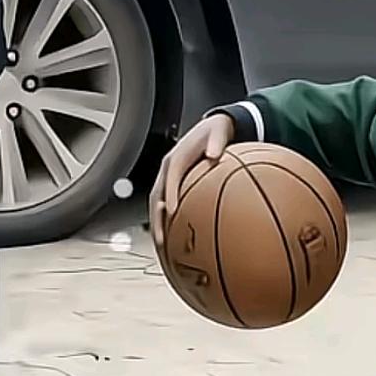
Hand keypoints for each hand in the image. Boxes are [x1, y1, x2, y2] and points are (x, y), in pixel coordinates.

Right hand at [149, 113, 233, 246]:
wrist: (212, 129)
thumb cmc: (217, 132)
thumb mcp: (219, 130)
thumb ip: (217, 141)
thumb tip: (215, 154)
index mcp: (177, 158)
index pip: (170, 179)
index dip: (169, 194)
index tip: (170, 211)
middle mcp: (168, 170)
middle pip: (155, 197)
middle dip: (156, 219)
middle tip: (160, 240)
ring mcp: (169, 179)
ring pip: (157, 205)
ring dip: (158, 225)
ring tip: (163, 247)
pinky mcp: (174, 186)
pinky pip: (167, 206)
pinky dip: (168, 222)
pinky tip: (176, 241)